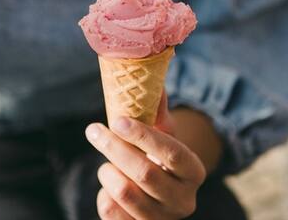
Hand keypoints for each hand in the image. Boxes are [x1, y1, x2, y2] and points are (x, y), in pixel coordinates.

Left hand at [86, 95, 207, 218]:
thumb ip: (158, 112)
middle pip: (144, 172)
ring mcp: (161, 219)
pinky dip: (103, 193)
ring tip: (106, 163)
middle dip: (114, 148)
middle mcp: (183, 201)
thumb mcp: (165, 136)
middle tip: (93, 129)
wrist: (160, 198)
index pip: (172, 152)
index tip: (118, 119)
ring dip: (107, 171)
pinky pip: (110, 211)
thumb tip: (153, 83)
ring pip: (125, 193)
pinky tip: (109, 185)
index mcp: (194, 172)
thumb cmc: (160, 159)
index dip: (143, 136)